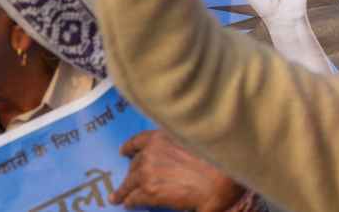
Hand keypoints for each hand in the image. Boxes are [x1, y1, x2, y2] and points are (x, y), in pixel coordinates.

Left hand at [111, 129, 244, 210]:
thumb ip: (177, 144)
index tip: (124, 152)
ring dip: (124, 189)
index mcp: (163, 135)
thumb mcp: (194, 141)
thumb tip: (171, 158)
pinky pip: (133, 197)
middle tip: (128, 179)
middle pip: (135, 163)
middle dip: (132, 171)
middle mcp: (152, 150)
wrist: (220, 179)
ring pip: (130, 181)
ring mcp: (148, 171)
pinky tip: (127, 204)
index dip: (130, 147)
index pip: (139, 140)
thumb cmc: (216, 159)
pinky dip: (129, 201)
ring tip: (117, 196)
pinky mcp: (149, 190)